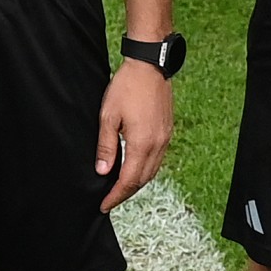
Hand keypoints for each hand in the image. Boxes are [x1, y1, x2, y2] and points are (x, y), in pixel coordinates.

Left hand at [95, 61, 172, 211]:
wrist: (150, 66)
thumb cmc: (127, 87)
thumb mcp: (108, 116)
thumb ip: (106, 146)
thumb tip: (102, 171)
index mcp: (142, 143)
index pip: (128, 180)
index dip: (115, 195)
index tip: (104, 205)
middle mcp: (157, 145)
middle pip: (142, 180)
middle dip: (125, 193)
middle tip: (110, 200)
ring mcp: (165, 139)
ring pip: (152, 172)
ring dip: (136, 183)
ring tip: (120, 189)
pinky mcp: (167, 132)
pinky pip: (158, 160)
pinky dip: (146, 170)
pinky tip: (135, 168)